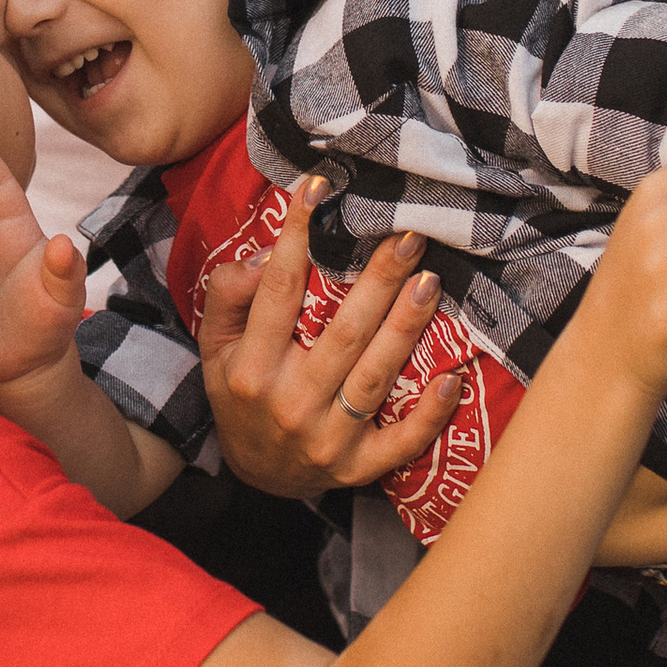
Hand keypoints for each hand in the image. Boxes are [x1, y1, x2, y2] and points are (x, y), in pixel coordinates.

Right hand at [199, 179, 464, 497]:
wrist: (257, 477)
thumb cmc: (242, 396)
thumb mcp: (214, 348)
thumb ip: (229, 297)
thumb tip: (265, 255)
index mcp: (250, 368)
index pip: (278, 291)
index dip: (298, 237)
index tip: (319, 189)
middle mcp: (288, 403)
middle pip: (342, 332)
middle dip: (379, 281)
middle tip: (409, 238)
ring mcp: (326, 439)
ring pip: (375, 376)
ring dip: (407, 327)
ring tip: (430, 282)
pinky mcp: (358, 468)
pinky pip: (401, 441)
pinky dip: (429, 414)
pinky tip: (452, 377)